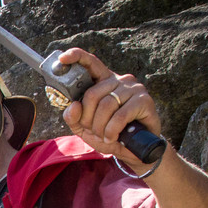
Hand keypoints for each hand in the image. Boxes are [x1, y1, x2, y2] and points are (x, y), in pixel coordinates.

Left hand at [57, 47, 162, 167]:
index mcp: (103, 82)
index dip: (77, 57)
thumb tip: (73, 105)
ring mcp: (133, 88)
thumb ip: (73, 117)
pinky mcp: (144, 100)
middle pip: (92, 94)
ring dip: (100, 127)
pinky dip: (112, 130)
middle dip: (88, 118)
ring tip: (105, 135)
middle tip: (93, 130)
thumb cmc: (107, 135)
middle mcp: (118, 80)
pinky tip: (113, 137)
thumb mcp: (84, 127)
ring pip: (105, 105)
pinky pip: (120, 115)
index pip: (90, 63)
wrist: (132, 150)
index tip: (63, 58)